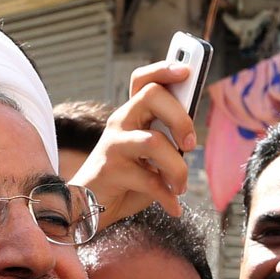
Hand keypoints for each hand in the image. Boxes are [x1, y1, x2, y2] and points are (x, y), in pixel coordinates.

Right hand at [71, 61, 196, 225]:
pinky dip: (167, 196)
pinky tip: (173, 205)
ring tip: (180, 185)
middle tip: (190, 145)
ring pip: (154, 142)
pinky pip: (150, 179)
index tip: (187, 71)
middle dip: (181, 118)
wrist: (89, 207)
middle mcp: (120, 122)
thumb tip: (190, 136)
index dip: (163, 70)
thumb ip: (167, 140)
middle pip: (152, 96)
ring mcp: (113, 145)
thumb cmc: (126, 179)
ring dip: (177, 168)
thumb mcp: (150, 156)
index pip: (144, 80)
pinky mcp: (111, 170)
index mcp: (132, 115)